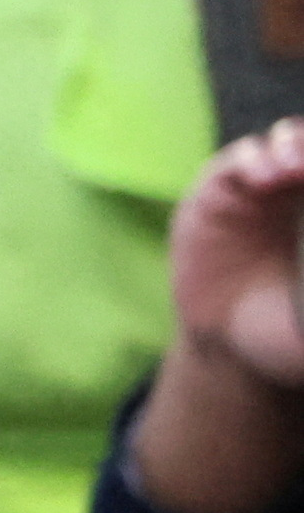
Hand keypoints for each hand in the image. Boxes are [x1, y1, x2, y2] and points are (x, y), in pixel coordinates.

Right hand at [131, 119, 303, 512]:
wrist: (236, 367)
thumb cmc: (291, 345)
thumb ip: (298, 335)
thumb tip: (298, 338)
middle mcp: (301, 198)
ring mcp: (262, 191)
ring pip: (286, 145)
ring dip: (293, 147)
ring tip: (293, 165)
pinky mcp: (217, 194)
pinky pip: (238, 162)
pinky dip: (251, 161)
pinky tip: (261, 173)